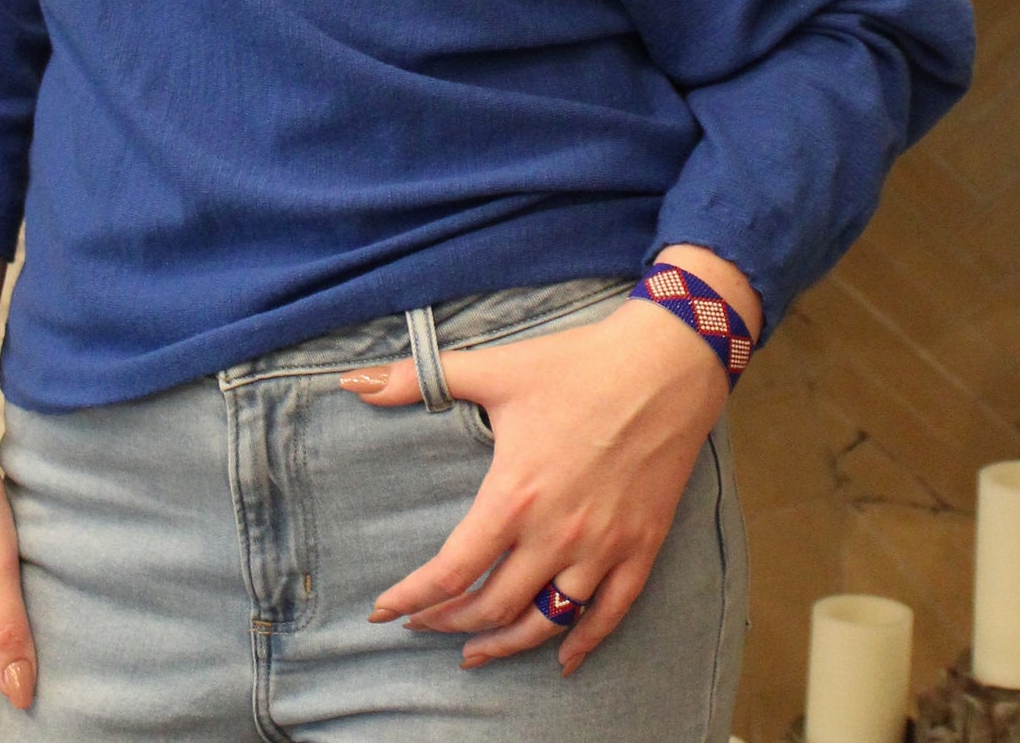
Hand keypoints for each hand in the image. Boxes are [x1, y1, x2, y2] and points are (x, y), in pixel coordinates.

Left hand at [339, 296, 728, 673]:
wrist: (666, 360)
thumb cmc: (578, 362)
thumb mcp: (495, 368)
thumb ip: (420, 379)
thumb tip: (353, 382)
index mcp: (515, 496)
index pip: (450, 571)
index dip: (411, 598)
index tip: (382, 612)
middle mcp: (557, 533)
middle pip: (493, 606)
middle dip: (449, 622)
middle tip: (423, 624)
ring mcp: (604, 546)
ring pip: (547, 621)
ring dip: (506, 644)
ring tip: (475, 651)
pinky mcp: (642, 545)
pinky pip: (610, 613)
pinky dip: (584, 643)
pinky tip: (563, 659)